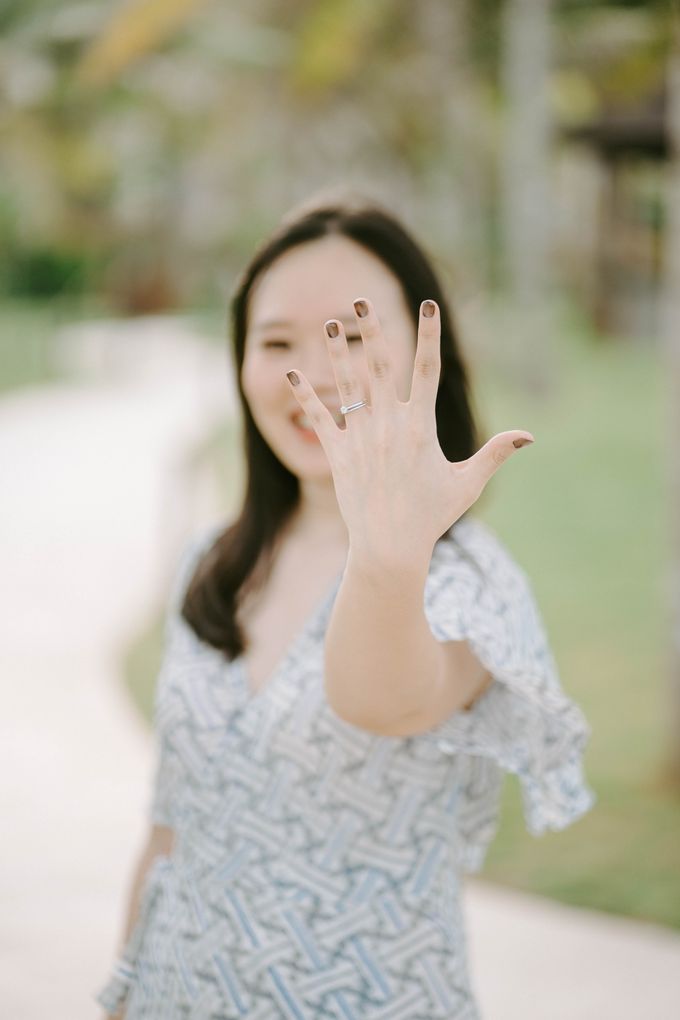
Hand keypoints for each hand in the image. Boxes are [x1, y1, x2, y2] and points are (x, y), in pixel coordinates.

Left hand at [285, 297, 533, 566]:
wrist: (389, 548)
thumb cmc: (431, 516)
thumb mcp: (467, 483)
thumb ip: (494, 454)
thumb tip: (528, 436)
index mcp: (420, 426)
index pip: (427, 370)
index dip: (428, 336)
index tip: (428, 305)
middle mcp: (388, 425)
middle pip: (379, 366)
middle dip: (370, 330)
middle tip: (361, 299)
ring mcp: (360, 438)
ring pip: (346, 385)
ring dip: (336, 352)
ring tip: (328, 323)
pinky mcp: (338, 454)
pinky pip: (319, 418)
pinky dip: (304, 396)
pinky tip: (291, 372)